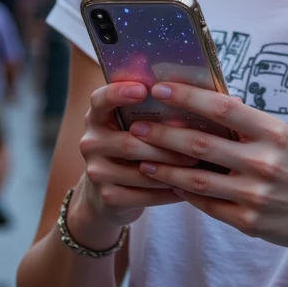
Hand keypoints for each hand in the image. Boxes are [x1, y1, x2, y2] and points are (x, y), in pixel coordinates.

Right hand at [76, 81, 197, 230]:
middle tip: (196, 142)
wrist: (108, 195)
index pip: (100, 100)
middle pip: (129, 142)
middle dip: (166, 144)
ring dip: (172, 169)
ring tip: (197, 166)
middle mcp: (91, 142)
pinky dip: (168, 192)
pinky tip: (186, 187)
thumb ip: (152, 111)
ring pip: (140, 171)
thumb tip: (196, 96)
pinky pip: (144, 195)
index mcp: (97, 117)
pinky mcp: (107, 197)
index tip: (144, 89)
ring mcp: (96, 172)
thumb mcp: (132, 127)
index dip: (119, 93)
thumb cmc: (133, 149)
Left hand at [131, 81, 287, 253]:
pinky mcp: (249, 222)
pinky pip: (207, 205)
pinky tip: (167, 184)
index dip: (187, 97)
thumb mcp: (286, 138)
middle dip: (162, 134)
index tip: (160, 89)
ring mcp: (255, 195)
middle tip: (136, 126)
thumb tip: (210, 102)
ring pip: (197, 180)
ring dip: (164, 168)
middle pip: (201, 145)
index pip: (223, 108)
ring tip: (141, 158)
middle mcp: (264, 162)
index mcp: (274, 133)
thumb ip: (250, 125)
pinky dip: (185, 194)